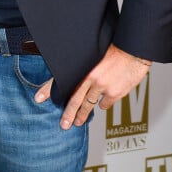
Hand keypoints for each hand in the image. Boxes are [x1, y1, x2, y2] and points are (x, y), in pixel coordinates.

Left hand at [36, 44, 150, 129]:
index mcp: (83, 68)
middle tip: (64, 124)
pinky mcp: (114, 93)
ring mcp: (102, 87)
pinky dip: (103, 104)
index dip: (48, 89)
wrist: (133, 49)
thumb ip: (85, 67)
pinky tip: (101, 105)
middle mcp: (91, 78)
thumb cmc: (114, 47)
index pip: (61, 80)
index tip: (38, 98)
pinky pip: (105, 104)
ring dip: (83, 114)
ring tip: (78, 122)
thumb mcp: (94, 54)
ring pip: (88, 105)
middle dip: (68, 114)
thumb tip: (78, 77)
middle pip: (75, 100)